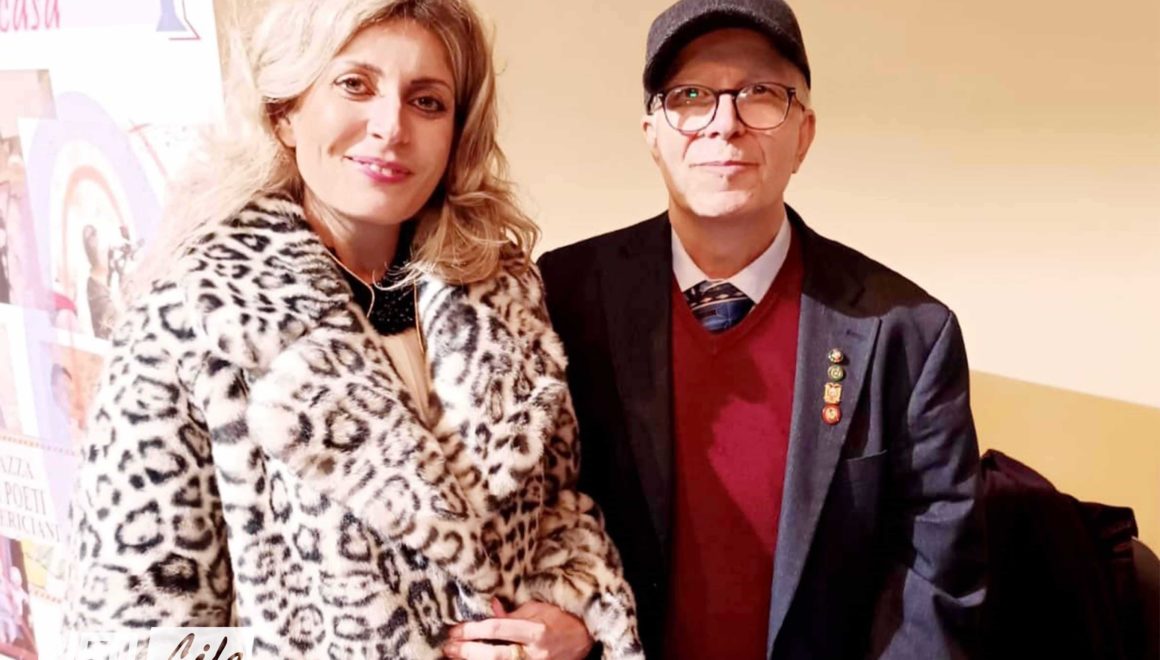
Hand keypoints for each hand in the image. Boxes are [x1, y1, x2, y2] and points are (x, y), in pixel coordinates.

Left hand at [444, 598, 593, 659]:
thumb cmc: (560, 619)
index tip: (455, 629)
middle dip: (468, 651)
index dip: (473, 630)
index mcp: (536, 631)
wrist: (584, 638)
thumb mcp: (537, 609)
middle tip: (448, 647)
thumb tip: (490, 607)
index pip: (498, 630)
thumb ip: (512, 613)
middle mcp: (535, 654)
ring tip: (455, 655)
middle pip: (494, 655)